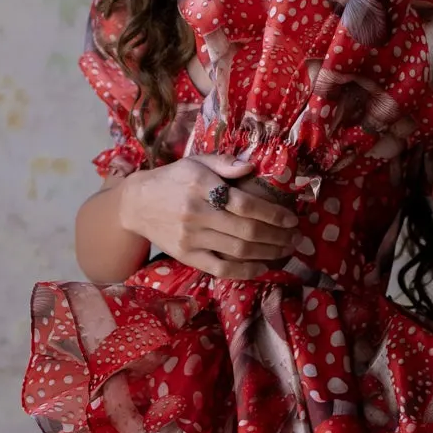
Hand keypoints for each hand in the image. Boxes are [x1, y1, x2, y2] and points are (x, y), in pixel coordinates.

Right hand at [119, 150, 300, 277]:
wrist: (136, 204)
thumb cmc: (173, 179)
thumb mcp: (196, 162)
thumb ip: (224, 163)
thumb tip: (251, 167)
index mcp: (201, 185)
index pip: (245, 203)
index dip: (273, 213)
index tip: (290, 218)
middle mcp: (196, 212)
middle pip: (246, 230)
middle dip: (277, 236)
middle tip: (296, 237)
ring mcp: (191, 237)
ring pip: (238, 250)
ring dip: (268, 253)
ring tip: (286, 250)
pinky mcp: (187, 255)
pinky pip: (221, 268)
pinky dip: (245, 270)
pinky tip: (262, 267)